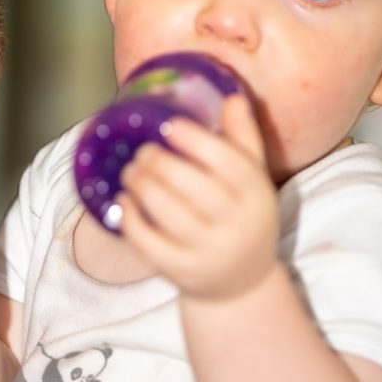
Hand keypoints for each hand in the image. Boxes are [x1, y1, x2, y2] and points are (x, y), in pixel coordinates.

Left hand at [117, 96, 278, 301]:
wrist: (241, 284)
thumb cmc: (243, 218)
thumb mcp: (253, 181)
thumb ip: (243, 139)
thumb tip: (231, 96)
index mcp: (257, 196)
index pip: (229, 163)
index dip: (196, 141)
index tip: (170, 125)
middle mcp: (237, 225)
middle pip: (192, 186)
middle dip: (160, 163)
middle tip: (142, 151)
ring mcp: (209, 252)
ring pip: (168, 213)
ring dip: (142, 186)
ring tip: (130, 171)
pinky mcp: (181, 271)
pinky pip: (149, 242)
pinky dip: (131, 218)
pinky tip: (124, 201)